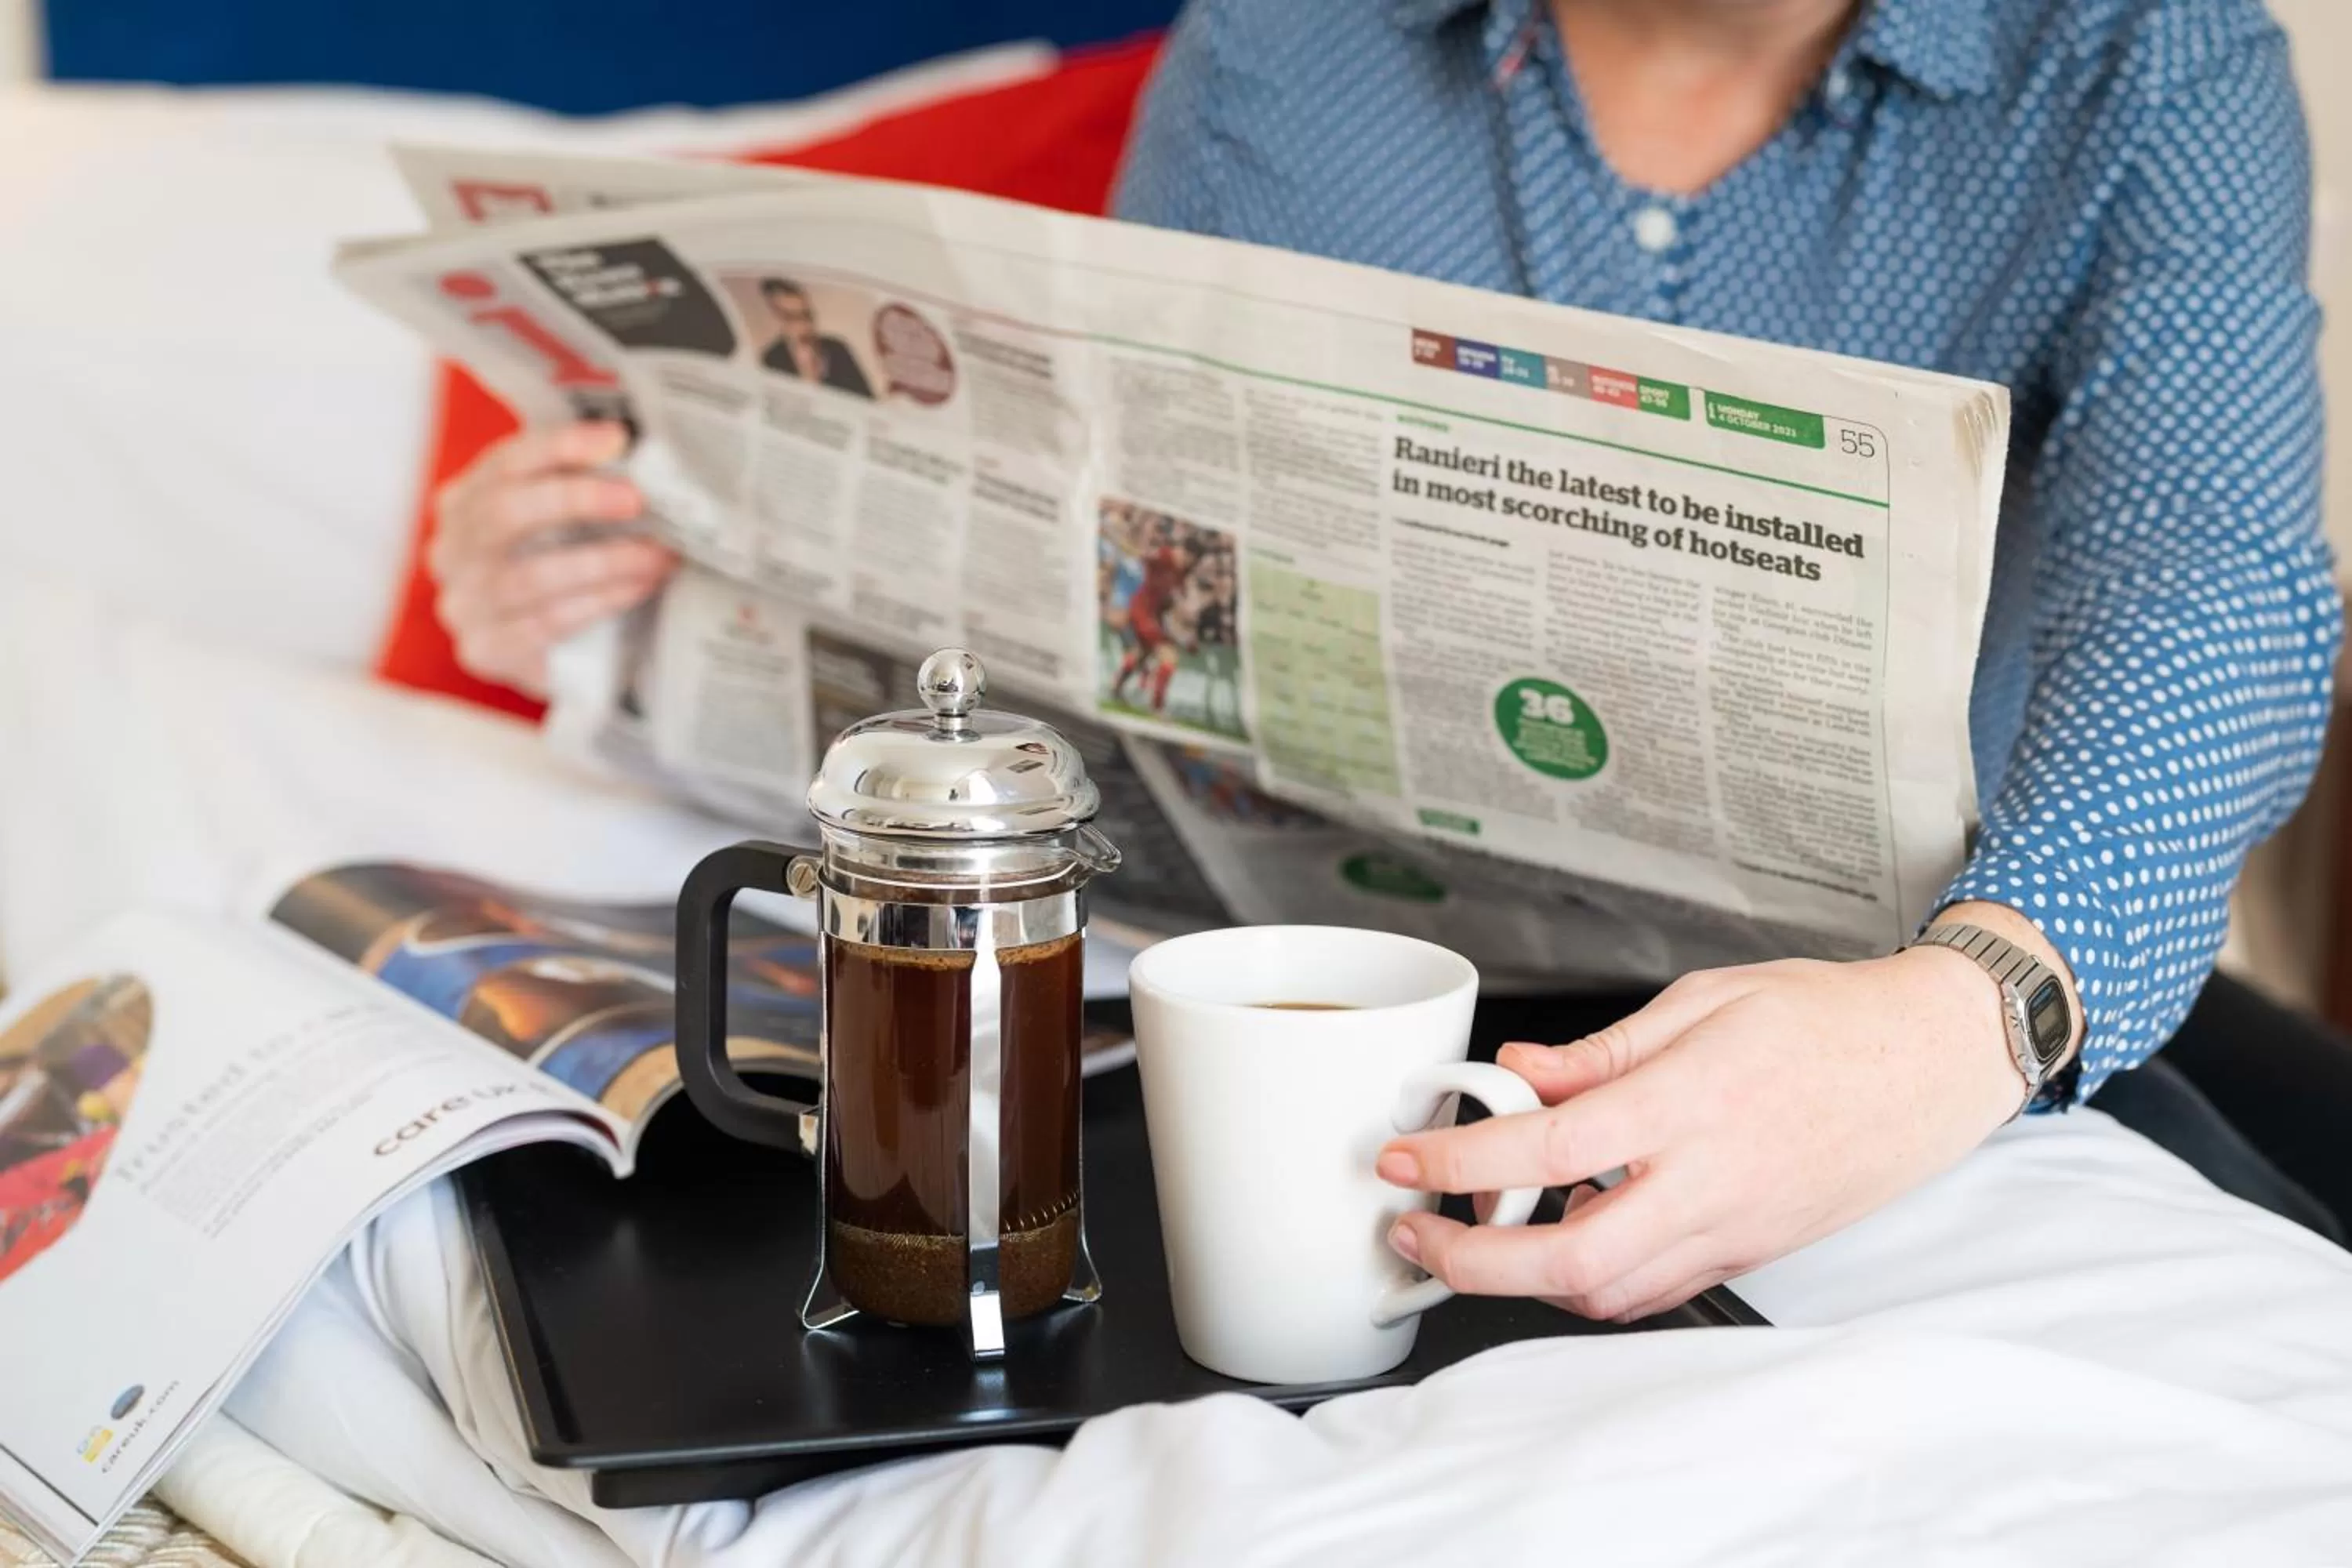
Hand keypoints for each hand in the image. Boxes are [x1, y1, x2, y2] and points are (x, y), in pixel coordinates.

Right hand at [429, 421, 676, 696]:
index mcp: (462, 501)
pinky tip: (638, 588)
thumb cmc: (563, 567)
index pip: (505, 462)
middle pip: (505, 513)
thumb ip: (582, 483)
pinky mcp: (485, 650)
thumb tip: (635, 448)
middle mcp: (450, 550)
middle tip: (636, 499)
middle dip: (576, 500)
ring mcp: (462, 604)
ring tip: (656, 554)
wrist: (558, 654)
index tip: (616, 440)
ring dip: (604, 561)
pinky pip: (546, 622)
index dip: (560, 446)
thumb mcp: (563, 520)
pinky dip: (600, 602)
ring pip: (530, 575)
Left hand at [1378, 917, 2051, 1321]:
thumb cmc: (1827, 1021)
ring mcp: (1733, 1230)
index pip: (1551, 1149)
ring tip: (1471, 1237)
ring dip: (1523, 1280)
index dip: (1461, 1162)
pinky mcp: (1747, 1253)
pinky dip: (1589, 1284)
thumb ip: (1601, 1050)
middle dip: (1472, 1263)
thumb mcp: (1705, 1001)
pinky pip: (1652, 1292)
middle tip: (1413, 1234)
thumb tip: (1518, 1074)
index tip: (1403, 1158)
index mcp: (1691, 1102)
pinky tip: (1557, 1245)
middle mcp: (1711, 1181)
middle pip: (1572, 1261)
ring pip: (1607, 1293)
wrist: (1929, 1063)